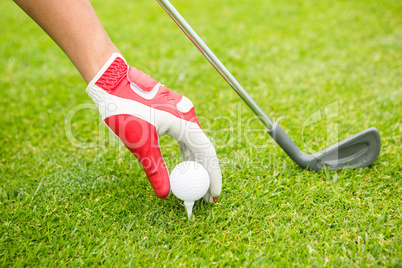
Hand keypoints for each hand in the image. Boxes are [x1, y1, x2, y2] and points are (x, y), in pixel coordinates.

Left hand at [86, 54, 221, 201]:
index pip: (207, 152)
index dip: (213, 175)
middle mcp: (187, 115)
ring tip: (196, 183)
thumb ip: (155, 169)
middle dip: (205, 173)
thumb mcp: (140, 144)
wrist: (111, 82)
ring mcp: (180, 111)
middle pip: (203, 148)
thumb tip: (165, 194)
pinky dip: (186, 152)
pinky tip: (184, 163)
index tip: (214, 195)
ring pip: (194, 142)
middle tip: (205, 195)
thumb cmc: (124, 109)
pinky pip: (185, 135)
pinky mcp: (172, 111)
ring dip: (195, 163)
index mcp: (184, 122)